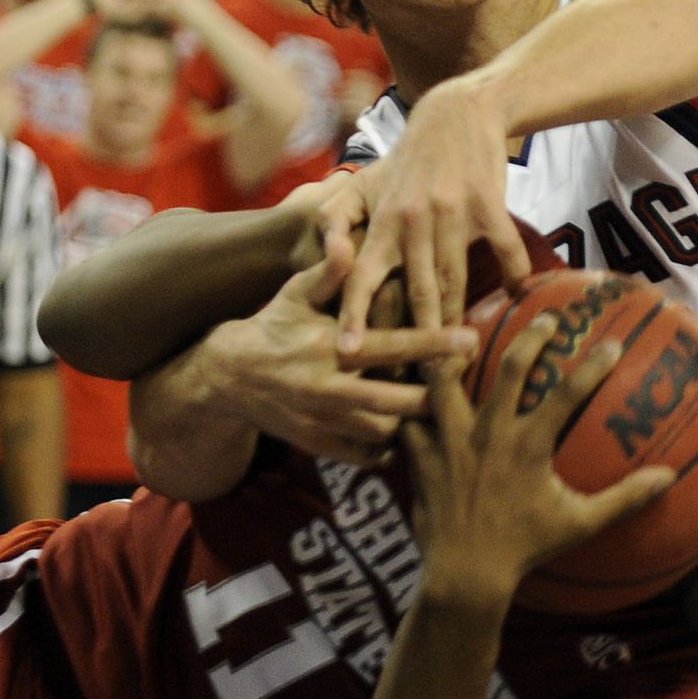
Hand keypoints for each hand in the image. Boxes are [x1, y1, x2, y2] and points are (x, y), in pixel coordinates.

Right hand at [201, 258, 478, 465]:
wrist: (228, 376)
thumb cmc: (273, 326)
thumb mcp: (296, 293)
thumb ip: (329, 272)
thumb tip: (347, 241)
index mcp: (329, 346)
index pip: (391, 345)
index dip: (433, 343)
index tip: (470, 340)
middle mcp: (327, 387)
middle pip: (395, 401)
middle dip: (433, 397)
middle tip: (461, 386)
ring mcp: (322, 421)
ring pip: (383, 432)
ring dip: (411, 423)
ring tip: (435, 409)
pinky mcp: (318, 445)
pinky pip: (364, 457)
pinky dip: (388, 450)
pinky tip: (400, 433)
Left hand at [334, 76, 532, 346]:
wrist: (458, 113)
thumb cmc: (410, 160)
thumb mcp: (367, 185)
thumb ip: (340, 221)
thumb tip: (328, 260)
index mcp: (384, 222)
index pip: (361, 275)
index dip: (353, 314)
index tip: (348, 350)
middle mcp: (413, 220)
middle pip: (417, 290)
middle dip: (419, 336)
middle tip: (423, 376)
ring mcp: (452, 212)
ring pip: (457, 277)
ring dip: (460, 318)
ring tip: (462, 354)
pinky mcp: (489, 203)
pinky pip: (504, 249)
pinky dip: (513, 274)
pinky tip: (519, 296)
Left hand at [404, 314, 673, 599]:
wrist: (465, 576)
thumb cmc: (524, 549)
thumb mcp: (579, 524)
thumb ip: (624, 499)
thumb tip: (668, 479)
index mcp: (528, 446)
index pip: (569, 393)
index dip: (595, 365)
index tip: (614, 343)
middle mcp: (489, 434)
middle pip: (509, 367)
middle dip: (530, 335)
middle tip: (546, 319)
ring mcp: (451, 442)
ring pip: (444, 380)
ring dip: (453, 356)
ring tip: (463, 341)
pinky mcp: (422, 457)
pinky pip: (409, 418)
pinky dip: (411, 404)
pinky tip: (414, 392)